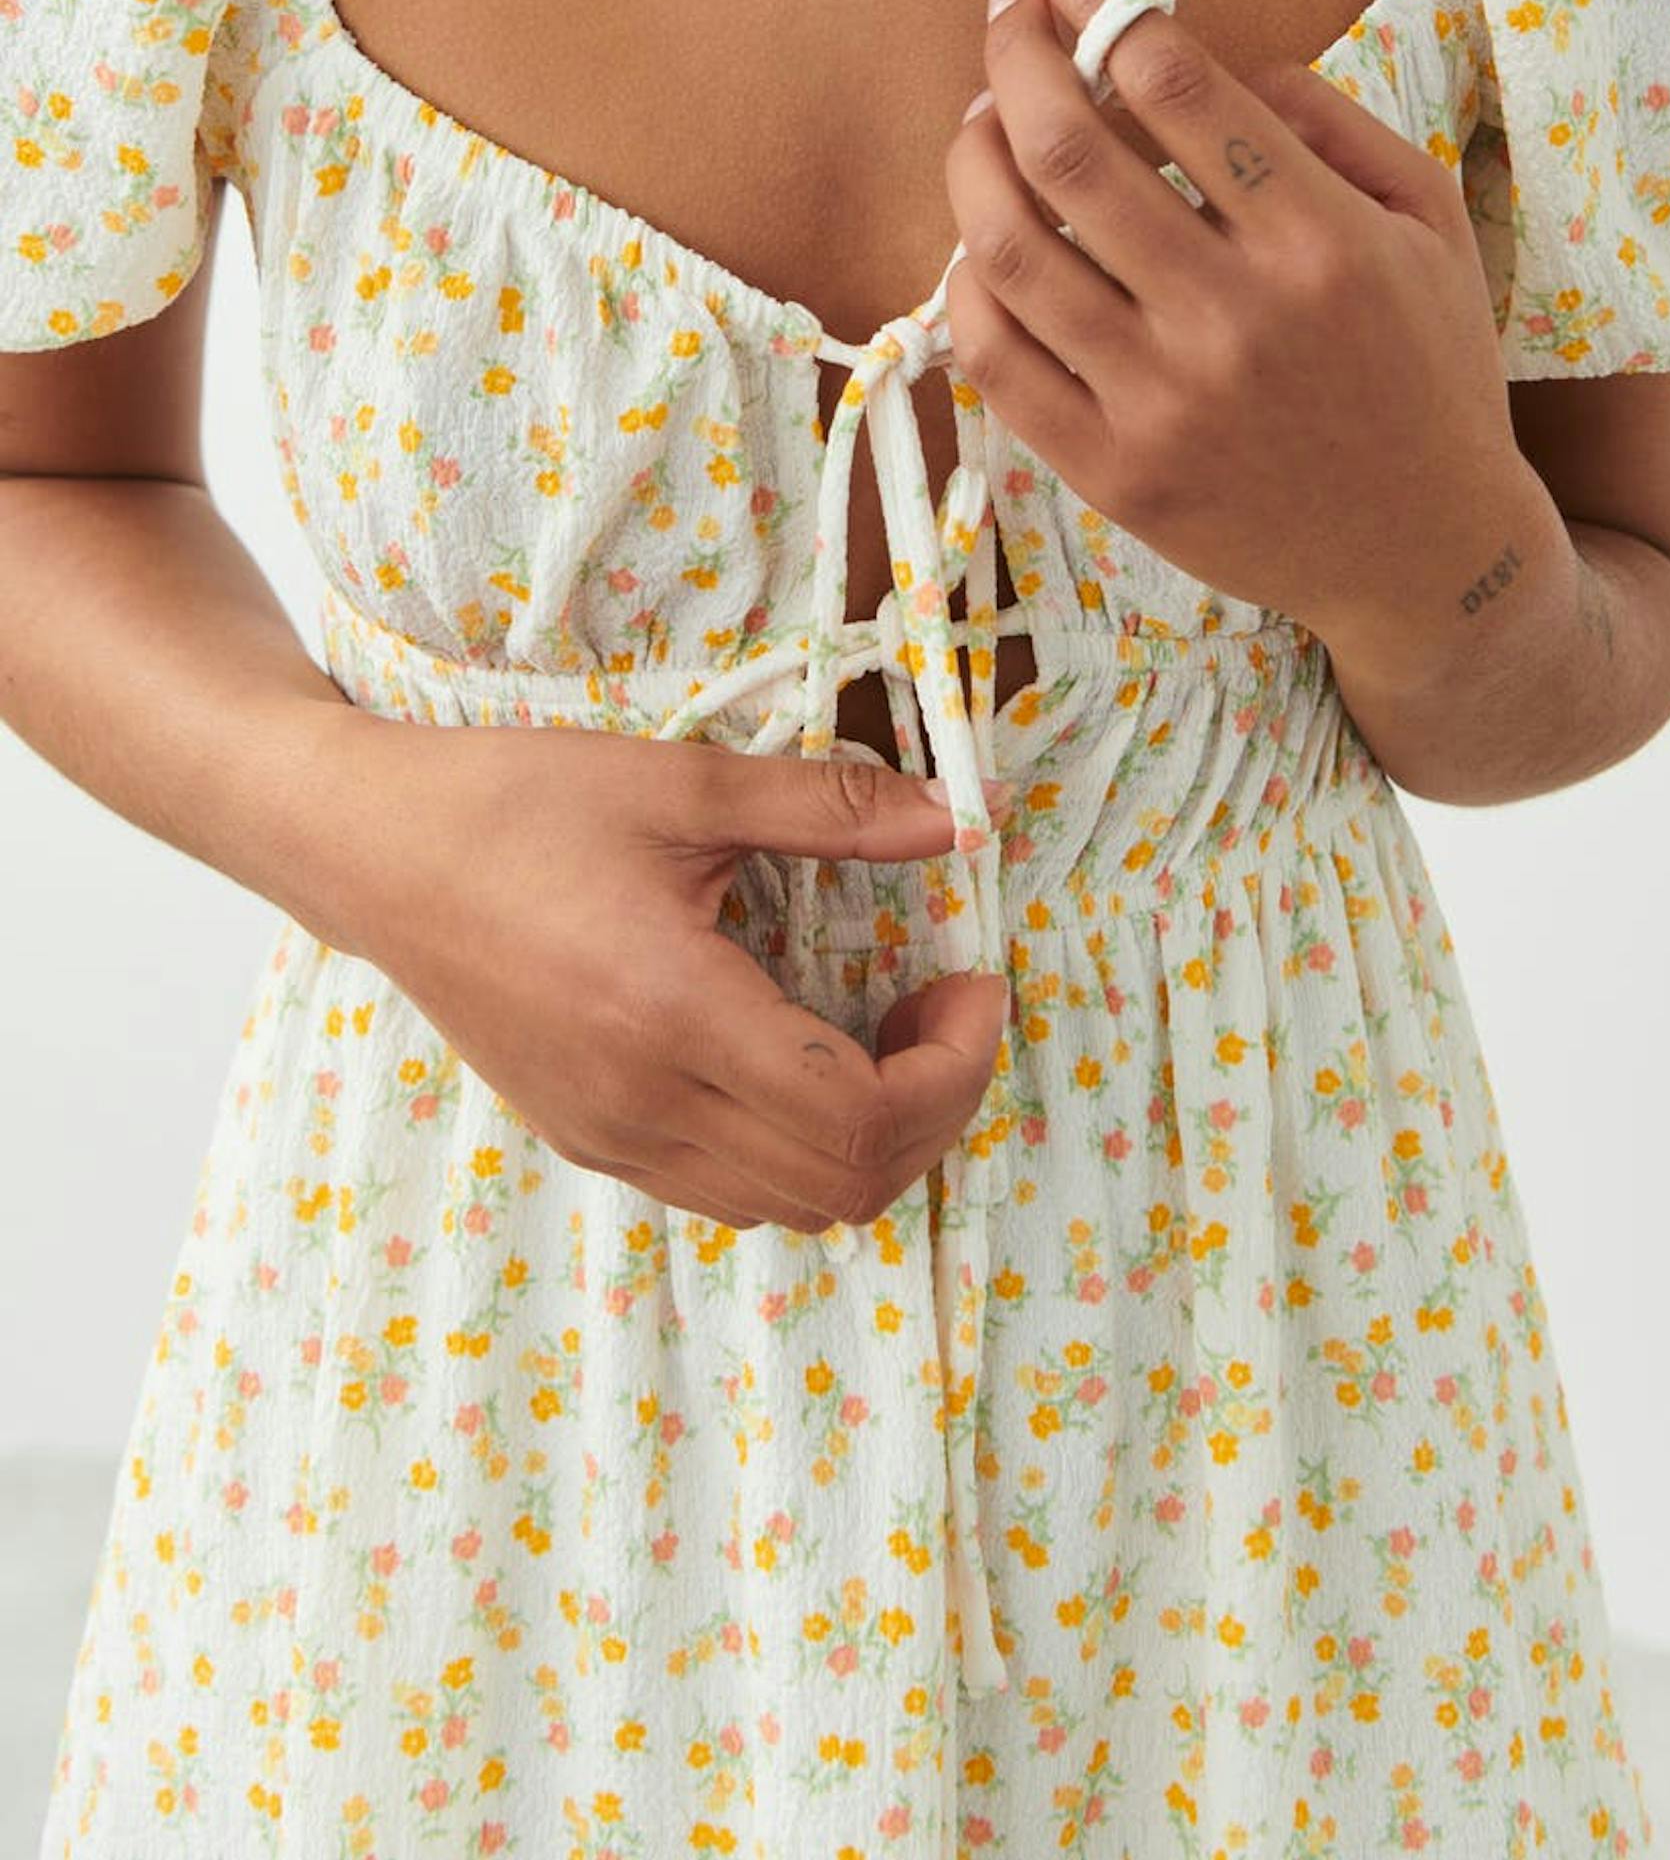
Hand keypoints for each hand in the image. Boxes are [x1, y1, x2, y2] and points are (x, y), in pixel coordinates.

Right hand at [324, 714, 1012, 1232]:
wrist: (374, 850)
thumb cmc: (516, 802)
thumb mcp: (681, 784)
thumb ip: (830, 806)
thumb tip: (957, 822)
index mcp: (672, 1014)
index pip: (862, 1118)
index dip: (953, 1067)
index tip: (974, 984)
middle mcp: (642, 1104)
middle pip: (845, 1184)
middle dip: (935, 1106)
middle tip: (946, 1007)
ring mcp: (610, 1136)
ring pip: (790, 1206)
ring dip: (871, 1138)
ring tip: (886, 1033)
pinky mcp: (588, 1138)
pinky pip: (728, 1191)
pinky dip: (800, 1150)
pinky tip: (805, 1056)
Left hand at [942, 0, 1530, 665]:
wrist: (1425, 553)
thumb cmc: (1428, 367)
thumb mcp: (1430, 222)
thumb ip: (1328, 120)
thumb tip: (1198, 51)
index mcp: (1320, 240)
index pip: (1174, 79)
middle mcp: (1235, 318)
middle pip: (1068, 151)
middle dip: (1017, 55)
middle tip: (1007, 13)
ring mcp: (1165, 403)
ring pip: (1009, 250)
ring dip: (973, 157)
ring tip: (982, 118)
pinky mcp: (1114, 474)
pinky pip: (996, 358)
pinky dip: (967, 281)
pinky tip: (982, 241)